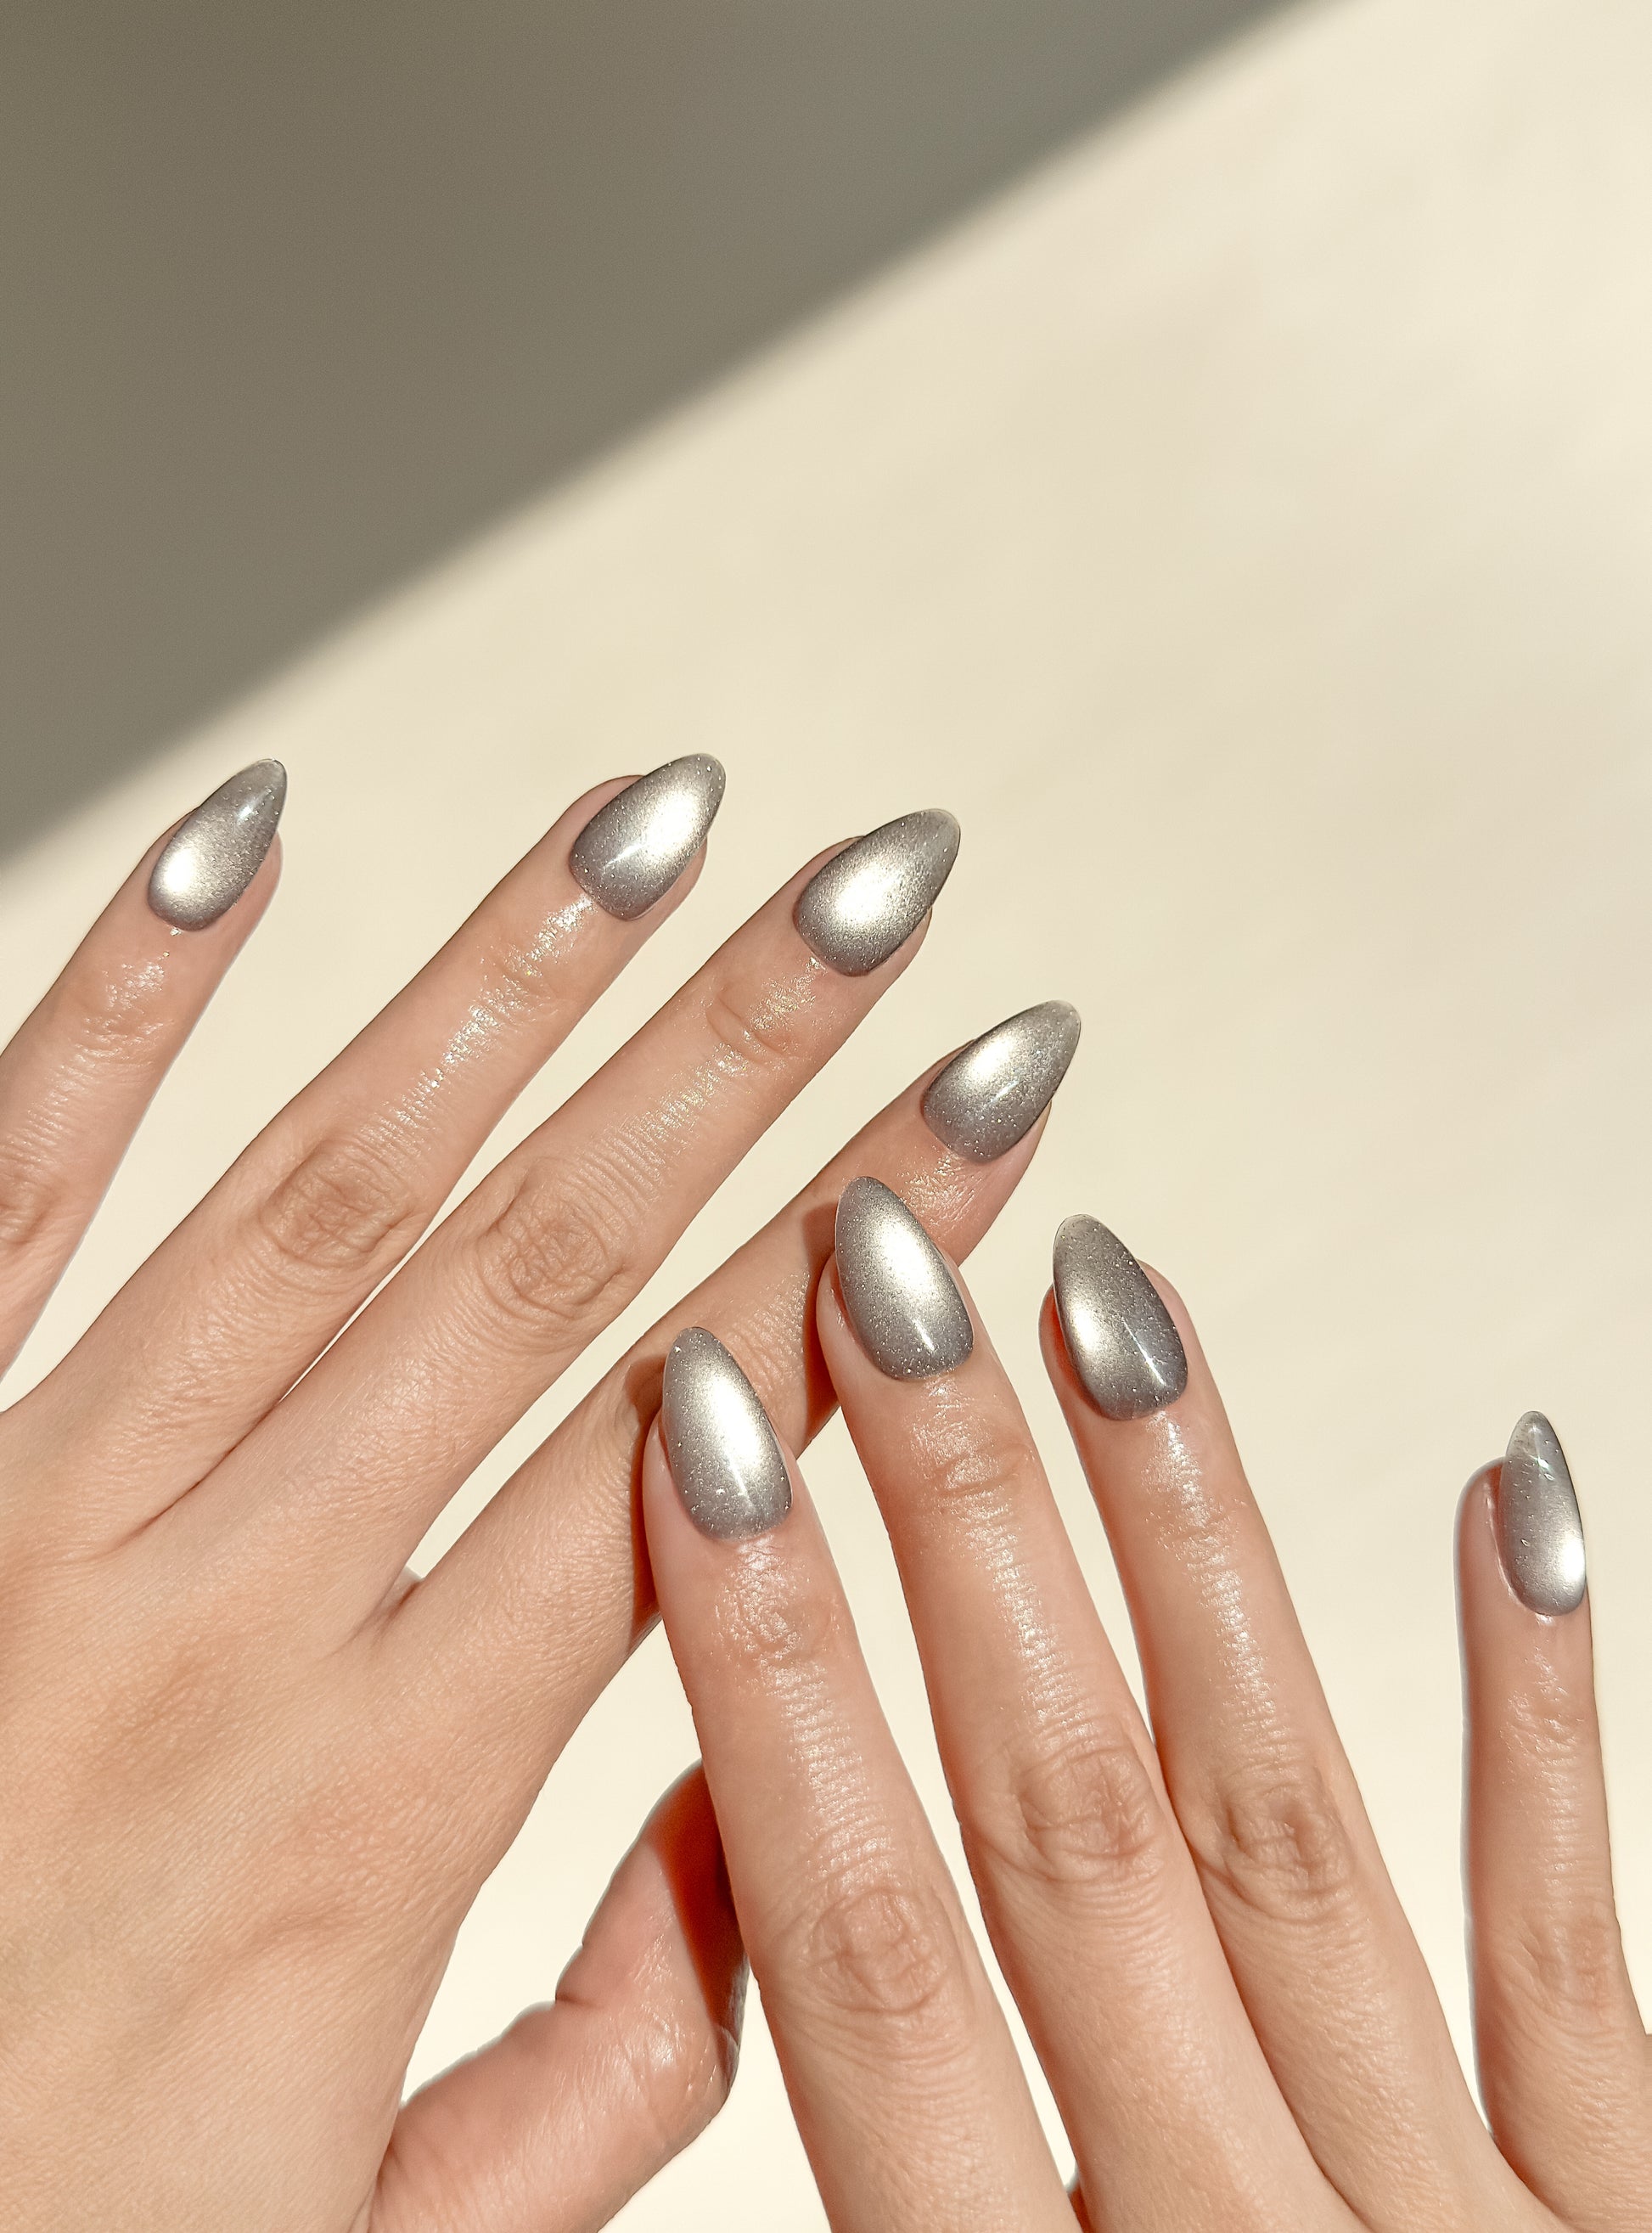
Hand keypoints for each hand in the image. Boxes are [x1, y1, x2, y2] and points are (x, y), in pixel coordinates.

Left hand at [0, 759, 1059, 2230]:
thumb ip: (621, 2051)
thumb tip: (771, 1809)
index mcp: (371, 1811)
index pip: (697, 1449)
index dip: (872, 1254)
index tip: (995, 1098)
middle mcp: (216, 1621)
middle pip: (544, 1267)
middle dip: (747, 1053)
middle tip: (891, 889)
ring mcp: (33, 1519)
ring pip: (323, 1189)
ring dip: (507, 980)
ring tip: (663, 816)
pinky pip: (11, 1185)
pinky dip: (119, 993)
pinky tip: (246, 834)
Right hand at [643, 1180, 1648, 2228]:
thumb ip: (871, 2213)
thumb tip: (725, 1967)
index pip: (865, 1952)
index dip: (774, 1680)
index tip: (704, 1442)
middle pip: (1064, 1817)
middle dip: (956, 1522)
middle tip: (882, 1279)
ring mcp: (1457, 2225)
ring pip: (1281, 1820)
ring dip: (1181, 1538)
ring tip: (1108, 1303)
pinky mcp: (1624, 2220)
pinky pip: (1563, 1937)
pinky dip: (1533, 1712)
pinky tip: (1508, 1493)